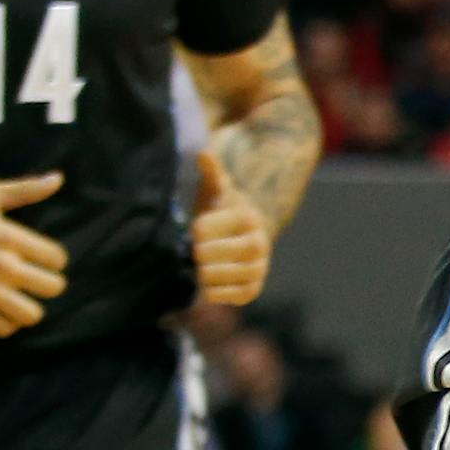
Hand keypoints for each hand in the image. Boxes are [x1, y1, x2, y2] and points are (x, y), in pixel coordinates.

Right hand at [0, 173, 66, 334]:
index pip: (57, 259)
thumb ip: (26, 190)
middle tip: (34, 282)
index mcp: (10, 238)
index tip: (39, 260)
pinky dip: (7, 323)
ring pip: (32, 315)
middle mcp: (2, 265)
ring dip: (30, 310)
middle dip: (49, 286)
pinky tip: (0, 311)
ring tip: (19, 301)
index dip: (53, 261)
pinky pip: (4, 328)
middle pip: (53, 288)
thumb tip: (59, 178)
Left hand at [192, 147, 271, 306]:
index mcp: (247, 217)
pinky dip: (214, 292)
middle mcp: (259, 243)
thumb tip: (203, 153)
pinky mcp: (253, 289)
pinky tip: (205, 282)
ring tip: (196, 267)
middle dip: (198, 253)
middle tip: (190, 251)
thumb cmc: (220, 209)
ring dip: (204, 274)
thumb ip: (211, 172)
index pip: (206, 229)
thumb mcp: (215, 188)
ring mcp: (258, 268)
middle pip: (216, 254)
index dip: (194, 231)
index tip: (191, 229)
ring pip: (224, 277)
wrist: (242, 235)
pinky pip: (233, 296)